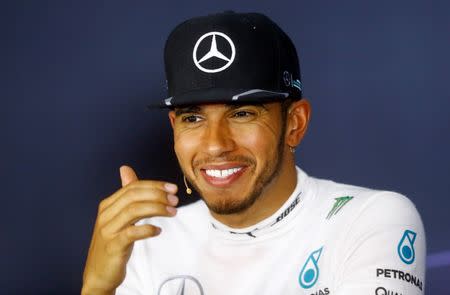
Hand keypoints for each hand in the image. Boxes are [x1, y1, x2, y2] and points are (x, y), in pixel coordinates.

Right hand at [81, 165, 178, 294]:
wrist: (99, 274)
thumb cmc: (114, 243)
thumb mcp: (119, 217)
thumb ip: (126, 194)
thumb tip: (126, 169)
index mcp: (107, 205)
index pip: (132, 187)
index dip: (154, 185)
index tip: (173, 188)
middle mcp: (105, 215)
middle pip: (133, 196)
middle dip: (157, 195)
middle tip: (175, 200)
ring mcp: (108, 231)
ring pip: (133, 211)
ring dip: (157, 209)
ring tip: (172, 212)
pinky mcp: (113, 246)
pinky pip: (131, 233)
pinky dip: (147, 229)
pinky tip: (158, 231)